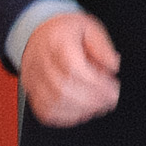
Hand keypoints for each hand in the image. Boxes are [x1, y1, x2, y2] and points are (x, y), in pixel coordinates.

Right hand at [21, 11, 120, 127]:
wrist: (38, 32)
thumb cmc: (65, 31)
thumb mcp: (89, 28)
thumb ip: (103, 47)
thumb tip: (113, 65)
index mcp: (57, 43)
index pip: (73, 68)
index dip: (96, 84)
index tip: (113, 89)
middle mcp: (41, 62)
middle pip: (63, 89)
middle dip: (92, 99)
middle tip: (110, 100)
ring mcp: (33, 79)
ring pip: (53, 103)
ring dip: (82, 110)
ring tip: (100, 106)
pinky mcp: (32, 92)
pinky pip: (45, 112)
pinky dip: (66, 117)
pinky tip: (82, 111)